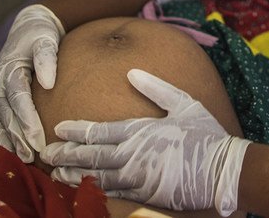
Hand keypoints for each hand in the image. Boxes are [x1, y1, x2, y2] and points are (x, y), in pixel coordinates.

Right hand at [0, 4, 63, 161]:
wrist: (28, 27)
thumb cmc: (40, 34)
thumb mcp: (46, 39)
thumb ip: (47, 57)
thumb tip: (48, 82)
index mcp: (8, 68)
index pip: (17, 98)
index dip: (26, 120)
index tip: (38, 139)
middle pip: (5, 113)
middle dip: (17, 136)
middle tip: (32, 156)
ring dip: (8, 140)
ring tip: (22, 159)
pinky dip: (0, 136)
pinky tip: (10, 151)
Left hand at [44, 69, 250, 215]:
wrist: (223, 170)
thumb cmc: (205, 135)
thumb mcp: (183, 102)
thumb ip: (155, 88)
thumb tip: (132, 73)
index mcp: (139, 130)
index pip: (97, 130)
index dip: (75, 130)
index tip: (58, 128)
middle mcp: (132, 155)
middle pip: (89, 155)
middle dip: (65, 155)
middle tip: (45, 154)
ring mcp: (136, 177)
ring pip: (96, 176)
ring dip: (73, 175)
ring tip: (55, 174)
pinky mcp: (144, 195)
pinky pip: (113, 194)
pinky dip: (95, 191)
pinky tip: (82, 189)